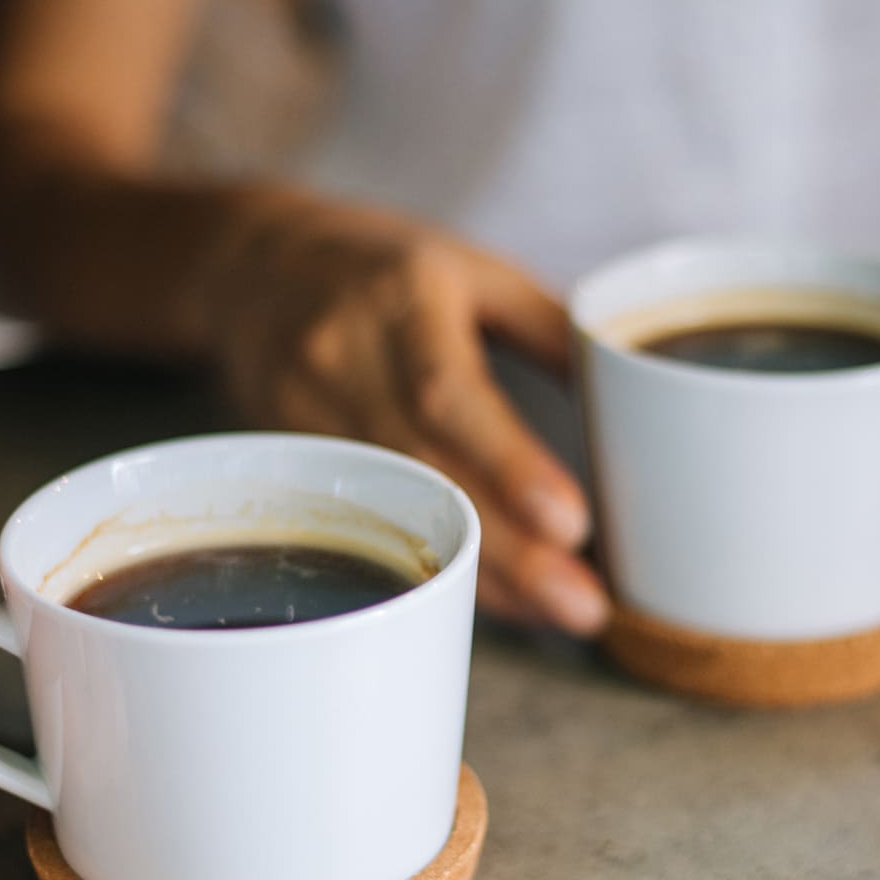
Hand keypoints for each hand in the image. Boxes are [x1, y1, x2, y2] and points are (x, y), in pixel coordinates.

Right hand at [211, 191, 609, 634]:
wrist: (250, 266)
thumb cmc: (386, 268)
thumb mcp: (472, 268)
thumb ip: (548, 325)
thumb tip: (630, 393)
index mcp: (402, 303)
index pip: (448, 393)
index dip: (508, 462)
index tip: (573, 522)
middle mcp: (344, 360)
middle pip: (425, 475)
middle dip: (509, 551)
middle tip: (584, 607)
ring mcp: (306, 418)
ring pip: (395, 517)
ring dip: (481, 576)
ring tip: (558, 613)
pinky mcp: (292, 461)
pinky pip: (368, 530)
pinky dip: (438, 568)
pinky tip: (495, 597)